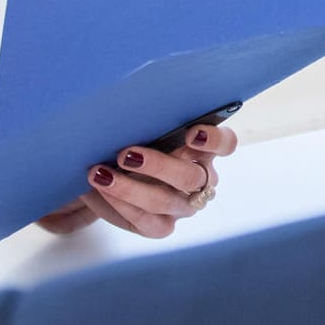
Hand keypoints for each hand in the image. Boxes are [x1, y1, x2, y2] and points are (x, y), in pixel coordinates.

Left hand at [37, 122, 238, 237]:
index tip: (192, 132)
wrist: (111, 168)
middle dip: (157, 166)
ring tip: (99, 173)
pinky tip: (99, 191)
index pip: (226, 144)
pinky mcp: (162, 226)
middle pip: (191, 177)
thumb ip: (149, 118)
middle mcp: (200, 179)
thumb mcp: (145, 125)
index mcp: (204, 149)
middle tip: (125, 153)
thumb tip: (126, 98)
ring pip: (165, 202)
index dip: (213, 140)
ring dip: (129, 187)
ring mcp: (183, 206)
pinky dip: (120, 205)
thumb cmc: (135, 136)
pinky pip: (147, 223)